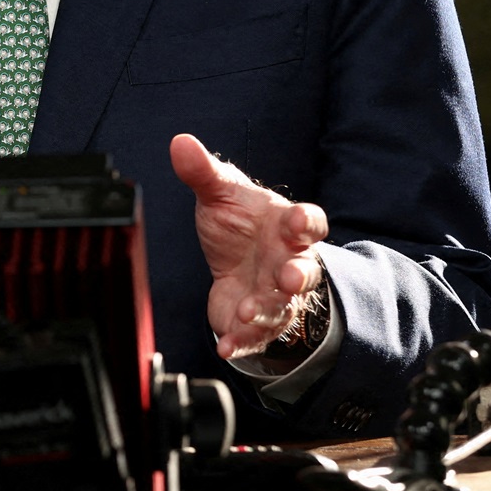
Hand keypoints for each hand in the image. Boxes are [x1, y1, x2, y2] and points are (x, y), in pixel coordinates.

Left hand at [169, 133, 328, 360]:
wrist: (235, 259)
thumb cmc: (240, 223)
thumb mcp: (221, 194)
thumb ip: (204, 171)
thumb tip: (179, 142)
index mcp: (287, 227)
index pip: (310, 223)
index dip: (306, 221)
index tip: (296, 219)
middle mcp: (289, 262)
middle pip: (305, 271)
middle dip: (298, 275)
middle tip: (287, 277)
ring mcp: (275, 295)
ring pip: (282, 307)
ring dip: (267, 310)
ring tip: (247, 312)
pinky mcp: (256, 322)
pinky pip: (255, 337)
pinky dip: (241, 342)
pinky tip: (225, 347)